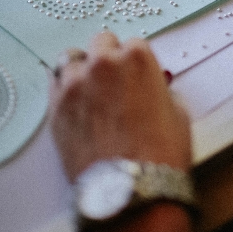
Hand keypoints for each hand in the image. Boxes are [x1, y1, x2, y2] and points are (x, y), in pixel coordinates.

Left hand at [49, 33, 191, 180]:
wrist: (130, 189)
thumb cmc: (162, 152)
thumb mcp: (177, 111)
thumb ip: (159, 89)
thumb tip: (151, 90)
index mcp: (138, 57)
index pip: (134, 44)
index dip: (136, 62)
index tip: (136, 76)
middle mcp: (103, 63)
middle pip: (102, 43)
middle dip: (108, 57)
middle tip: (113, 81)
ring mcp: (75, 83)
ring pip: (72, 58)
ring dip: (82, 68)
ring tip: (89, 89)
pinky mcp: (56, 106)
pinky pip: (55, 82)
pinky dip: (64, 87)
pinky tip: (74, 102)